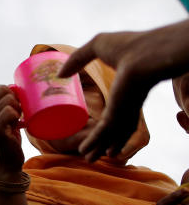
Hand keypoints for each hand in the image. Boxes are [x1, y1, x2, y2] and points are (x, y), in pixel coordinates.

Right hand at [0, 84, 25, 176]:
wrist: (7, 166)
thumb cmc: (10, 143)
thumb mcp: (6, 124)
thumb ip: (8, 111)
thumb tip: (20, 95)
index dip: (7, 89)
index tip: (16, 100)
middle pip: (1, 90)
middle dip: (15, 95)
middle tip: (21, 110)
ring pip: (7, 99)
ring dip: (18, 105)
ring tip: (20, 118)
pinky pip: (8, 112)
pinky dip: (17, 114)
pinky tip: (20, 123)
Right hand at [59, 19, 188, 160]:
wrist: (144, 53)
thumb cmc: (128, 45)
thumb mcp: (97, 46)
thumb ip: (78, 58)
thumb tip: (60, 74)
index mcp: (128, 91)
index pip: (120, 114)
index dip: (111, 125)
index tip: (100, 133)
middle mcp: (129, 105)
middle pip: (117, 130)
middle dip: (105, 144)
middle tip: (92, 154)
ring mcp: (126, 110)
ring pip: (112, 135)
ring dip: (100, 148)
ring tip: (89, 159)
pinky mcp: (120, 113)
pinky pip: (106, 133)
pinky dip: (96, 142)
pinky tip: (87, 151)